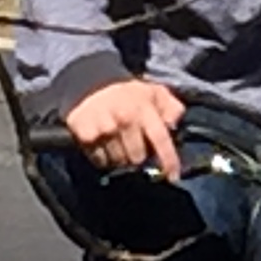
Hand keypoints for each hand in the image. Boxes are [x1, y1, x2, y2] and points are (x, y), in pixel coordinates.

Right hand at [63, 78, 186, 179]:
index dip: (169, 161)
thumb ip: (172, 107)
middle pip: (138, 158)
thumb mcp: (154, 92)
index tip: (173, 177)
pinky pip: (100, 161)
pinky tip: (104, 144)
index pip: (160, 139)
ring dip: (120, 158)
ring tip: (118, 144)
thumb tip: (173, 125)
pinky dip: (103, 158)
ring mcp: (105, 129)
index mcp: (144, 109)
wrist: (89, 84)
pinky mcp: (87, 136)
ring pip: (119, 162)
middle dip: (138, 156)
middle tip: (134, 146)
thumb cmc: (127, 93)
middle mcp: (125, 120)